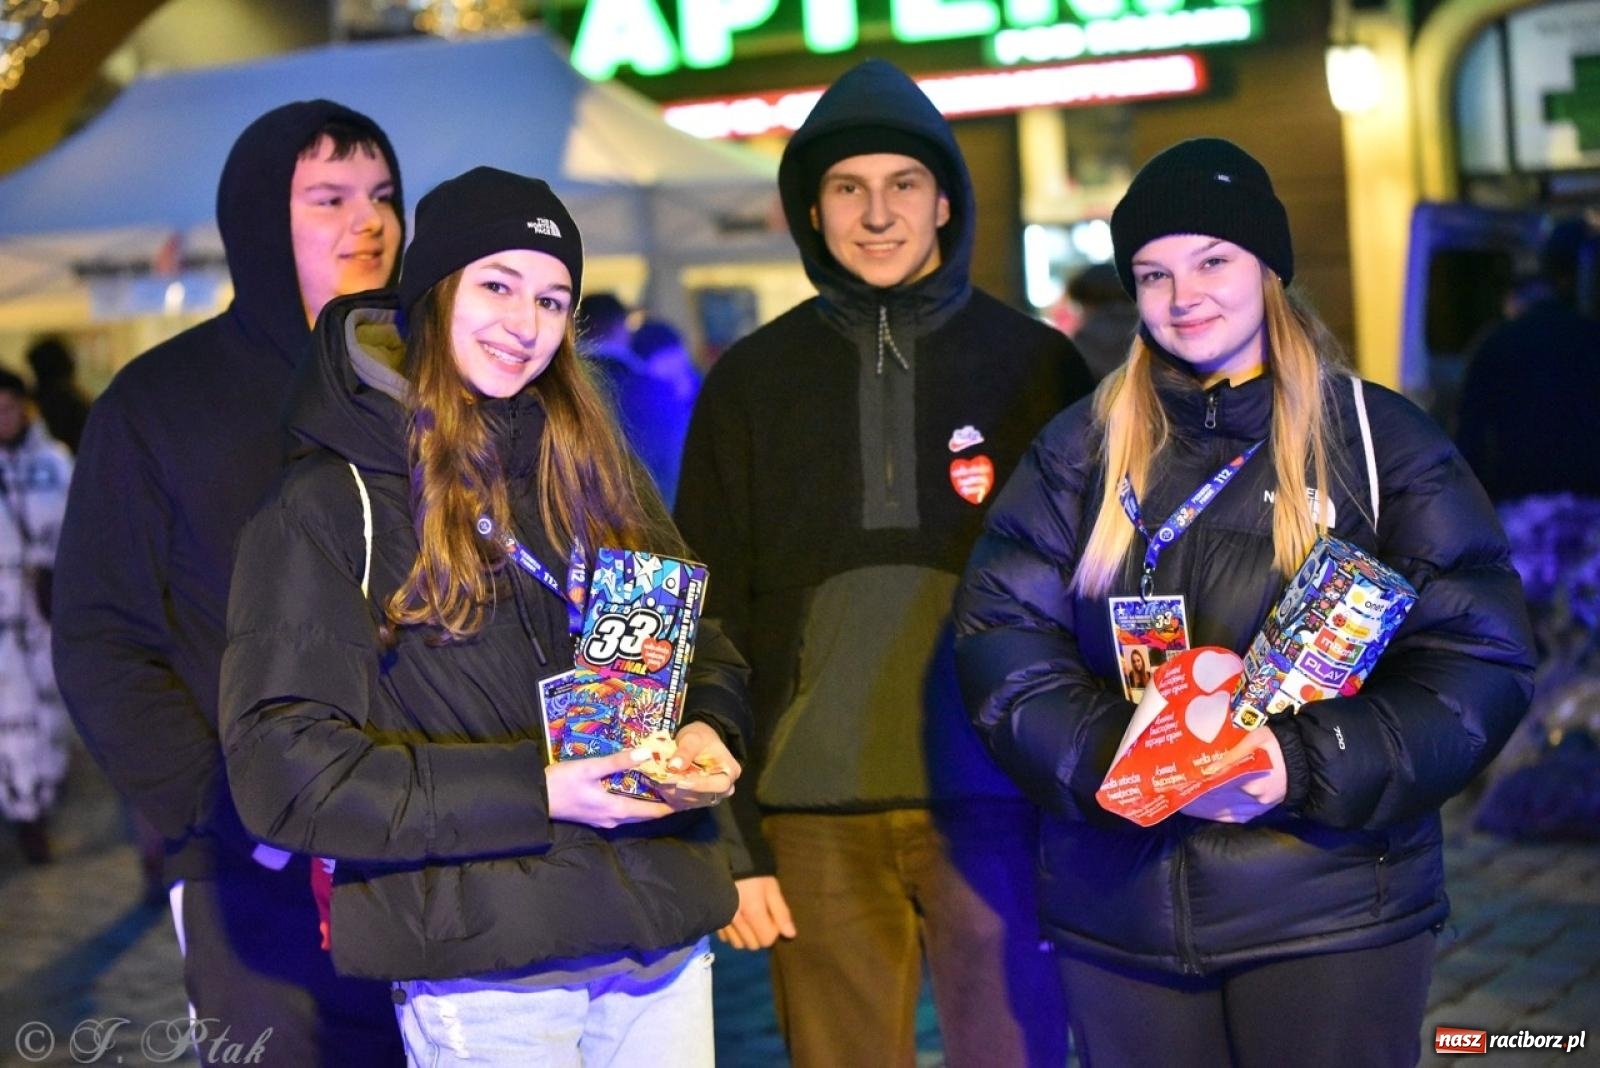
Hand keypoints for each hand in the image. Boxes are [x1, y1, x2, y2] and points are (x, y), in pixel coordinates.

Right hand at [546, 749, 669, 827]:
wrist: (535, 798)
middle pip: (646, 815)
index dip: (672, 805)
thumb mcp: (590, 767)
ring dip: (650, 804)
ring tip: (664, 788)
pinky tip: (638, 790)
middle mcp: (614, 819)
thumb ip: (618, 761)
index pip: (653, 812)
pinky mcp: (596, 816)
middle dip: (665, 804)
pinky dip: (636, 803)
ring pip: (635, 814)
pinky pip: (624, 812)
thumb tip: (647, 753)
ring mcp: (604, 820)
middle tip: (680, 789)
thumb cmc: (562, 782)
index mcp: (616, 809)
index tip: (689, 795)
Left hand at [649, 721, 741, 812]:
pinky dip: (672, 797)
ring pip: (693, 802)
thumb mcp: (693, 738)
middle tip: (663, 783)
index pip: (720, 784)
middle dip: (683, 791)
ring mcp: (712, 796)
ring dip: (675, 795)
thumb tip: (674, 766)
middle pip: (705, 796)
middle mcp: (724, 788)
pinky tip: (661, 788)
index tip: (681, 782)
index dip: (701, 785)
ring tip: (660, 784)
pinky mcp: (698, 800)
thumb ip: (685, 751)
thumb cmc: (700, 738)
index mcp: (730, 771)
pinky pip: (686, 803)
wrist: (698, 742)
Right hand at [716, 876, 796, 949]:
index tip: (772, 916)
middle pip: (753, 945)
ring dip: (745, 936)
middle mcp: (736, 921)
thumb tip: (790, 934)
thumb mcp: (771, 886)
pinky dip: (731, 933)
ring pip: (737, 944)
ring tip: (748, 919)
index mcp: (753, 912)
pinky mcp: (712, 918)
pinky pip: (724, 937)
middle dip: (760, 934)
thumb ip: (781, 911)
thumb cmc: (752, 871)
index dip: (773, 930)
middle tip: (761, 916)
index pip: (767, 940)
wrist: (723, 857)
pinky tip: (735, 919)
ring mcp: (721, 921)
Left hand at [1179, 729, 1287, 823]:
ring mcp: (1263, 803)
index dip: (1201, 789)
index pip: (1219, 787)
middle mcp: (1256, 796)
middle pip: (1223, 800)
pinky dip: (1228, 816)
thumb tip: (1208, 769)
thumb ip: (1231, 755)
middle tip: (1182, 800)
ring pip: (1232, 811)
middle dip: (1203, 801)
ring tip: (1192, 808)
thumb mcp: (1254, 740)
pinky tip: (1214, 814)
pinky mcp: (1268, 806)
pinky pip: (1244, 815)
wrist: (1307, 754)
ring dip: (1212, 811)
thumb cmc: (1278, 742)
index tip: (1184, 789)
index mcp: (1251, 779)